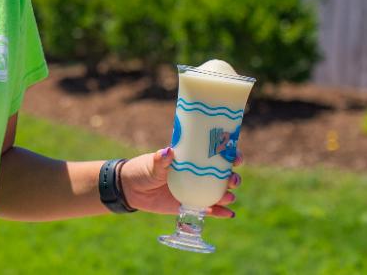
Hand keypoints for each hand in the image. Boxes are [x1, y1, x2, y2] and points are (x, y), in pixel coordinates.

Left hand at [119, 147, 241, 217]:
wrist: (131, 189)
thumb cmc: (143, 169)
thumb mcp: (152, 163)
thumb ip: (161, 159)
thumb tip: (168, 151)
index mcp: (192, 158)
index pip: (217, 154)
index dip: (230, 155)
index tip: (235, 157)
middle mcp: (199, 174)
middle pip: (224, 175)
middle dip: (233, 178)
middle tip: (232, 180)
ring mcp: (196, 190)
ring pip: (220, 193)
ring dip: (228, 195)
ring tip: (228, 197)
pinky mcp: (191, 205)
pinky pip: (210, 209)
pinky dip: (221, 212)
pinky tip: (229, 214)